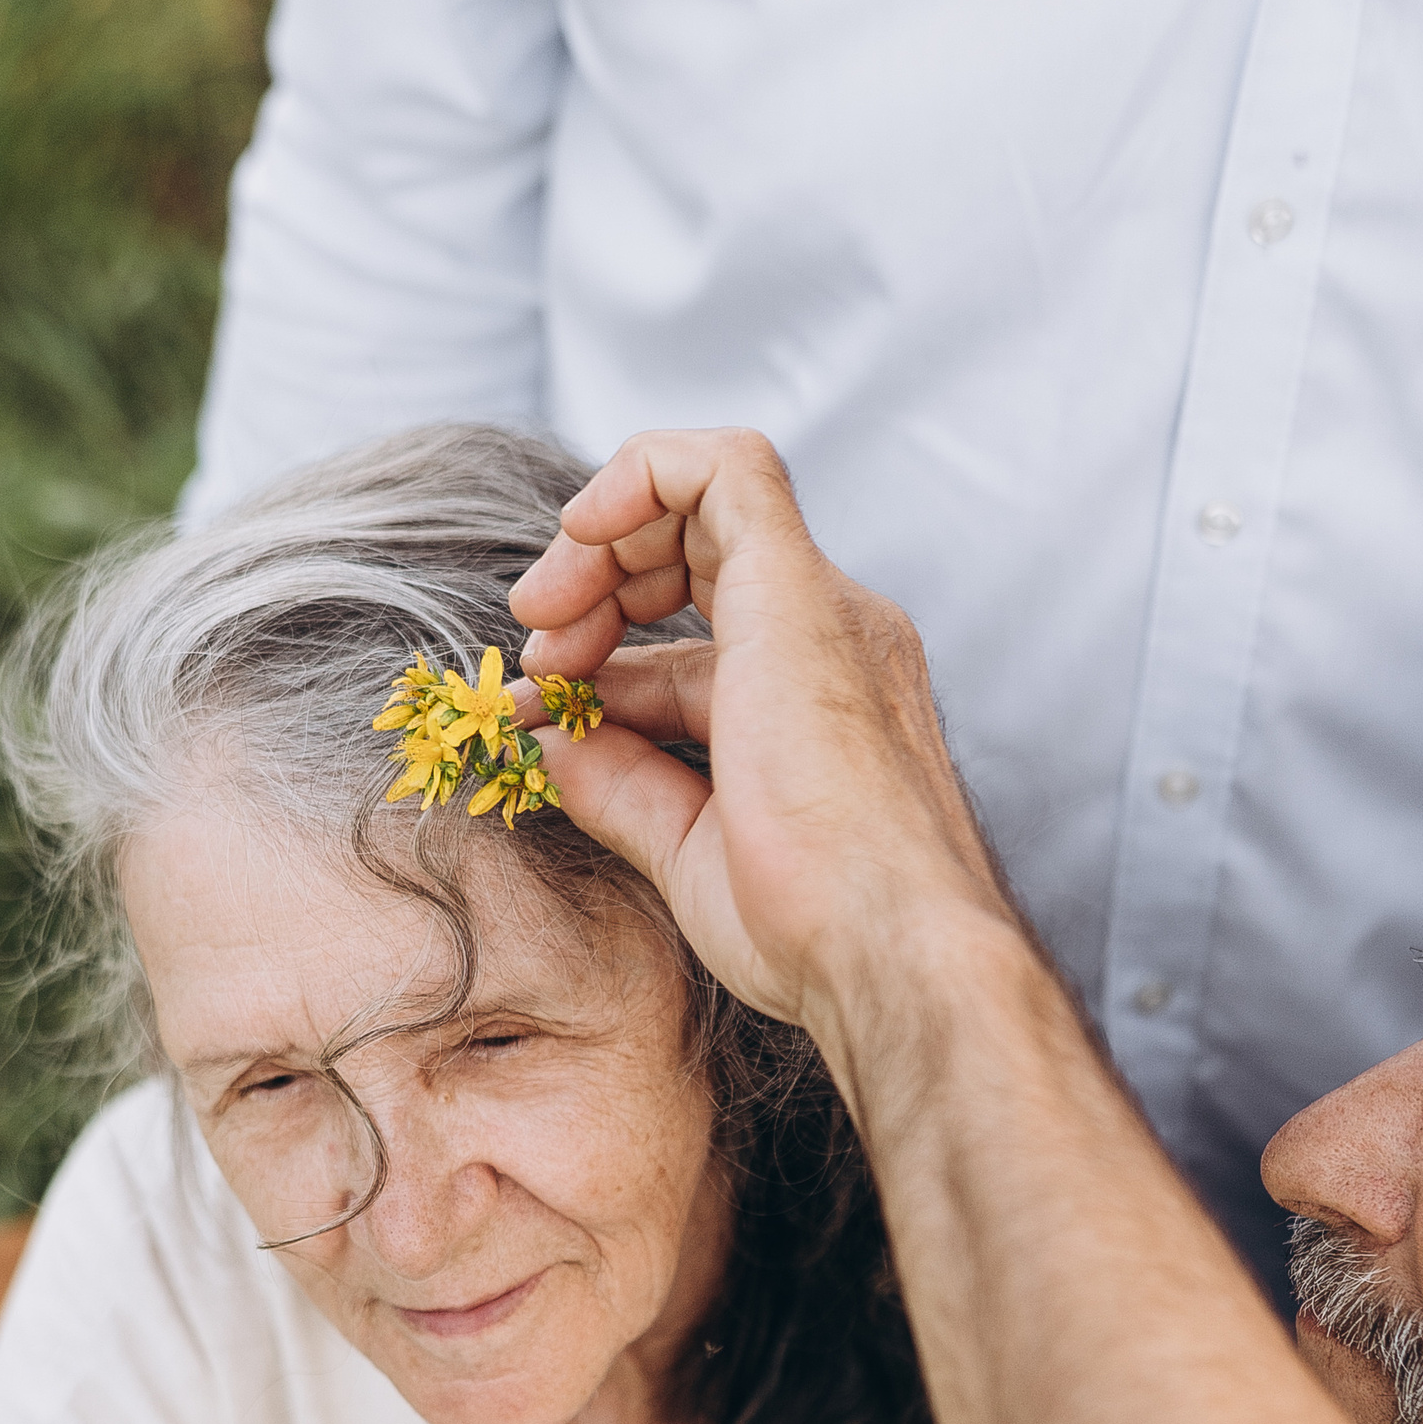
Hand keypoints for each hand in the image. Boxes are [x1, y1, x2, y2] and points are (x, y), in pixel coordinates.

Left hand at [508, 429, 1025, 1075]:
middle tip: (537, 648)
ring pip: (708, 496)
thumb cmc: (809, 933)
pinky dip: (640, 472)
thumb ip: (620, 784)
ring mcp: (825, 609)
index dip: (601, 663)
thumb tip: (554, 733)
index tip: (545, 710)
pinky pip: (722, 469)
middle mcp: (833, 638)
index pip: (690, 650)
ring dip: (603, 536)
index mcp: (812, 703)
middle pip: (701, 553)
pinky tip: (579, 529)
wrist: (886, 954)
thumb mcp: (687, 849)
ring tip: (543, 614)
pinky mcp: (799, 593)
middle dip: (597, 577)